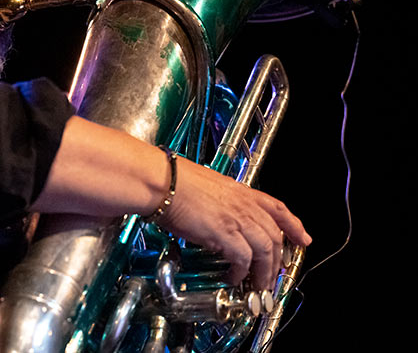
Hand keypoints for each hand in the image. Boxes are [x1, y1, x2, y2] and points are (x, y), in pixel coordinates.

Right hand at [157, 156, 310, 288]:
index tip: (303, 239)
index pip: (277, 209)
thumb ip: (222, 201)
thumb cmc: (175, 180)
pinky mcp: (224, 233)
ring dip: (263, 272)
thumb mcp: (208, 186)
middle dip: (278, 260)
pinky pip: (243, 259)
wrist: (163, 181)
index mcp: (241, 191)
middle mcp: (243, 205)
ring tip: (257, 285)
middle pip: (274, 236)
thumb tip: (220, 215)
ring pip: (265, 251)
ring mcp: (236, 219)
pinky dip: (241, 273)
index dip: (294, 226)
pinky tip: (233, 278)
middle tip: (273, 274)